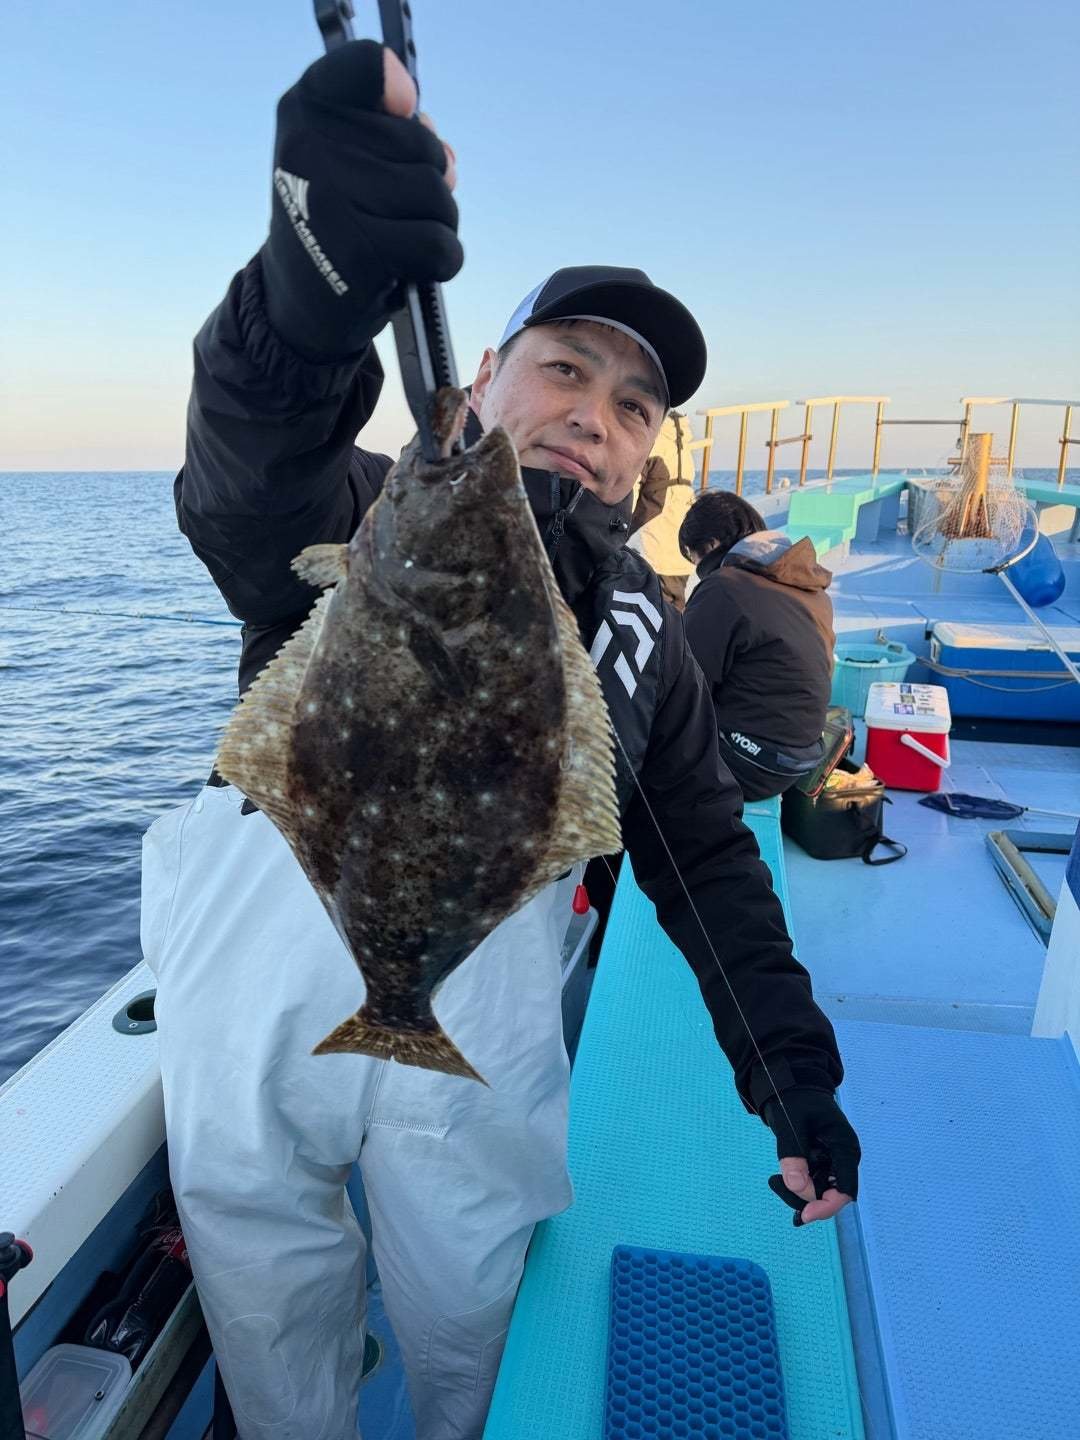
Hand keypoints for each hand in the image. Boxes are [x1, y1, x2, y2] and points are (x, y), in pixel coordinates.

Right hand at [261, 41, 461, 360]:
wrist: (300, 302)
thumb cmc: (337, 222)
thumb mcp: (345, 158)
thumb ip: (393, 132)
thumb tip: (445, 156)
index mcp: (304, 109)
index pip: (366, 66)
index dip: (396, 86)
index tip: (403, 107)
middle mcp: (309, 146)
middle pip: (423, 145)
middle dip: (428, 184)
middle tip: (390, 211)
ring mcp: (332, 199)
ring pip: (436, 195)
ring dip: (436, 225)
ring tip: (398, 240)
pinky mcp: (361, 252)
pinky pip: (440, 245)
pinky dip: (440, 262)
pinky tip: (409, 268)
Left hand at [761, 1087, 859, 1226]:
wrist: (790, 1083)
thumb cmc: (795, 1098)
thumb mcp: (790, 1125)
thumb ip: (793, 1155)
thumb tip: (797, 1188)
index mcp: (845, 1147)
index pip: (845, 1189)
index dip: (827, 1206)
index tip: (804, 1215)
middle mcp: (842, 1158)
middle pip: (830, 1196)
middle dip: (804, 1198)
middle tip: (775, 1183)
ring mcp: (831, 1162)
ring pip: (818, 1193)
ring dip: (796, 1193)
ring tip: (774, 1179)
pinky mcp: (819, 1163)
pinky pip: (810, 1184)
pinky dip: (795, 1185)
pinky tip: (779, 1177)